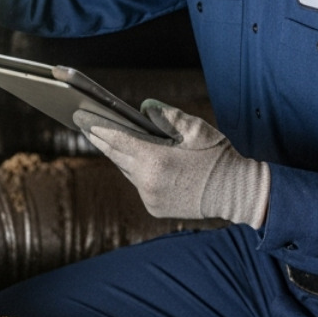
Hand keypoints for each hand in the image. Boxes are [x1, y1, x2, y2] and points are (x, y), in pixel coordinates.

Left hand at [74, 100, 269, 228]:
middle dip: (102, 139)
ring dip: (119, 155)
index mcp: (156, 160)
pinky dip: (137, 171)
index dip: (98, 127)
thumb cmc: (217, 155)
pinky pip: (139, 184)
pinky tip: (136, 160)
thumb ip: (166, 116)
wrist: (235, 192)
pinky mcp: (154, 207)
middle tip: (85, 124)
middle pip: (117, 156)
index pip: (118, 140)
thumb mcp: (195, 128)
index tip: (82, 117)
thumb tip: (142, 108)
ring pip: (127, 171)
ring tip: (106, 138)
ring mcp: (149, 197)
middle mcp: (147, 181)